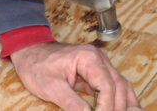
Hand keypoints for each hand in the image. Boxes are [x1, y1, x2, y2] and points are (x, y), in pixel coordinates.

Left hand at [11, 42, 141, 110]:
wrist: (30, 53)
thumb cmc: (37, 65)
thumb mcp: (51, 87)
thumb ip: (72, 104)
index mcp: (88, 58)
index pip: (107, 86)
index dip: (107, 107)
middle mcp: (99, 59)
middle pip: (119, 87)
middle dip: (117, 108)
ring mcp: (100, 64)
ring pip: (121, 87)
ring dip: (123, 105)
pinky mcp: (98, 72)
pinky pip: (115, 87)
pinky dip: (121, 101)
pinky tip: (126, 110)